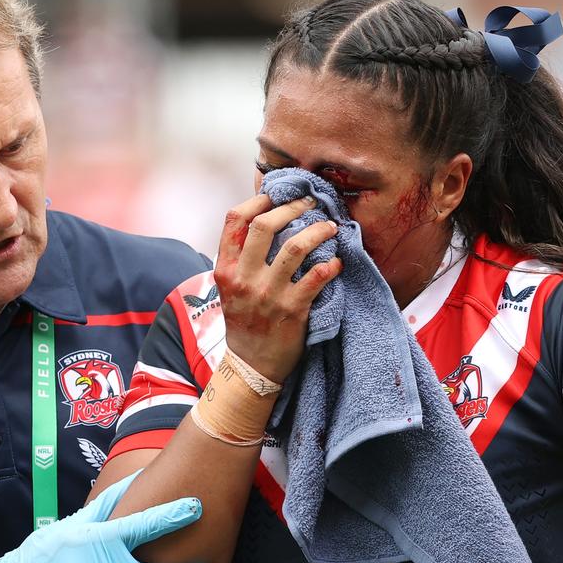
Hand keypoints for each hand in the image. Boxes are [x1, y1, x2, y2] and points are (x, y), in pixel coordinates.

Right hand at [214, 194, 341, 382]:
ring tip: (330, 227)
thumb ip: (241, 258)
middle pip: (264, 225)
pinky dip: (332, 265)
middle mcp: (243, 279)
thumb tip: (266, 220)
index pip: (234, 220)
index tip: (276, 196)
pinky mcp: (293, 310)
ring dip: (317, 231)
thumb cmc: (245, 322)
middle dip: (292, 207)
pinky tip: (337, 263)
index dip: (258, 201)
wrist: (252, 366)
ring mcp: (268, 294)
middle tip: (310, 205)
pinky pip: (317, 277)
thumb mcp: (230, 287)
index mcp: (225, 269)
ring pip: (295, 247)